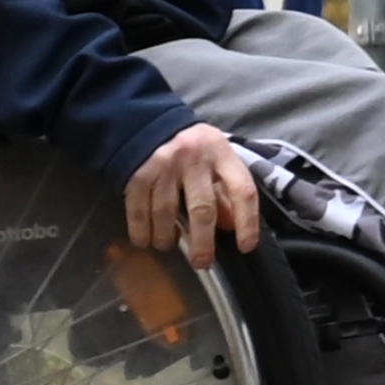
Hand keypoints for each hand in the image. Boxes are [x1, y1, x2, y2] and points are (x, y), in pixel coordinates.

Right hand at [126, 121, 262, 265]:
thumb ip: (225, 191)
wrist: (149, 121)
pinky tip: (145, 241)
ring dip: (167, 237)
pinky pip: (138, 209)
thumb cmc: (193, 147)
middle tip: (202, 262)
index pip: (243, 190)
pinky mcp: (138, 173)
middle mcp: (194, 159)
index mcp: (221, 154)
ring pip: (166, 212)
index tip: (246, 246)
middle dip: (202, 242)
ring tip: (168, 245)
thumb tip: (231, 226)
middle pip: (202, 208)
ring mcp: (163, 166)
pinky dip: (141, 230)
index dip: (247, 221)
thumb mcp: (216, 160)